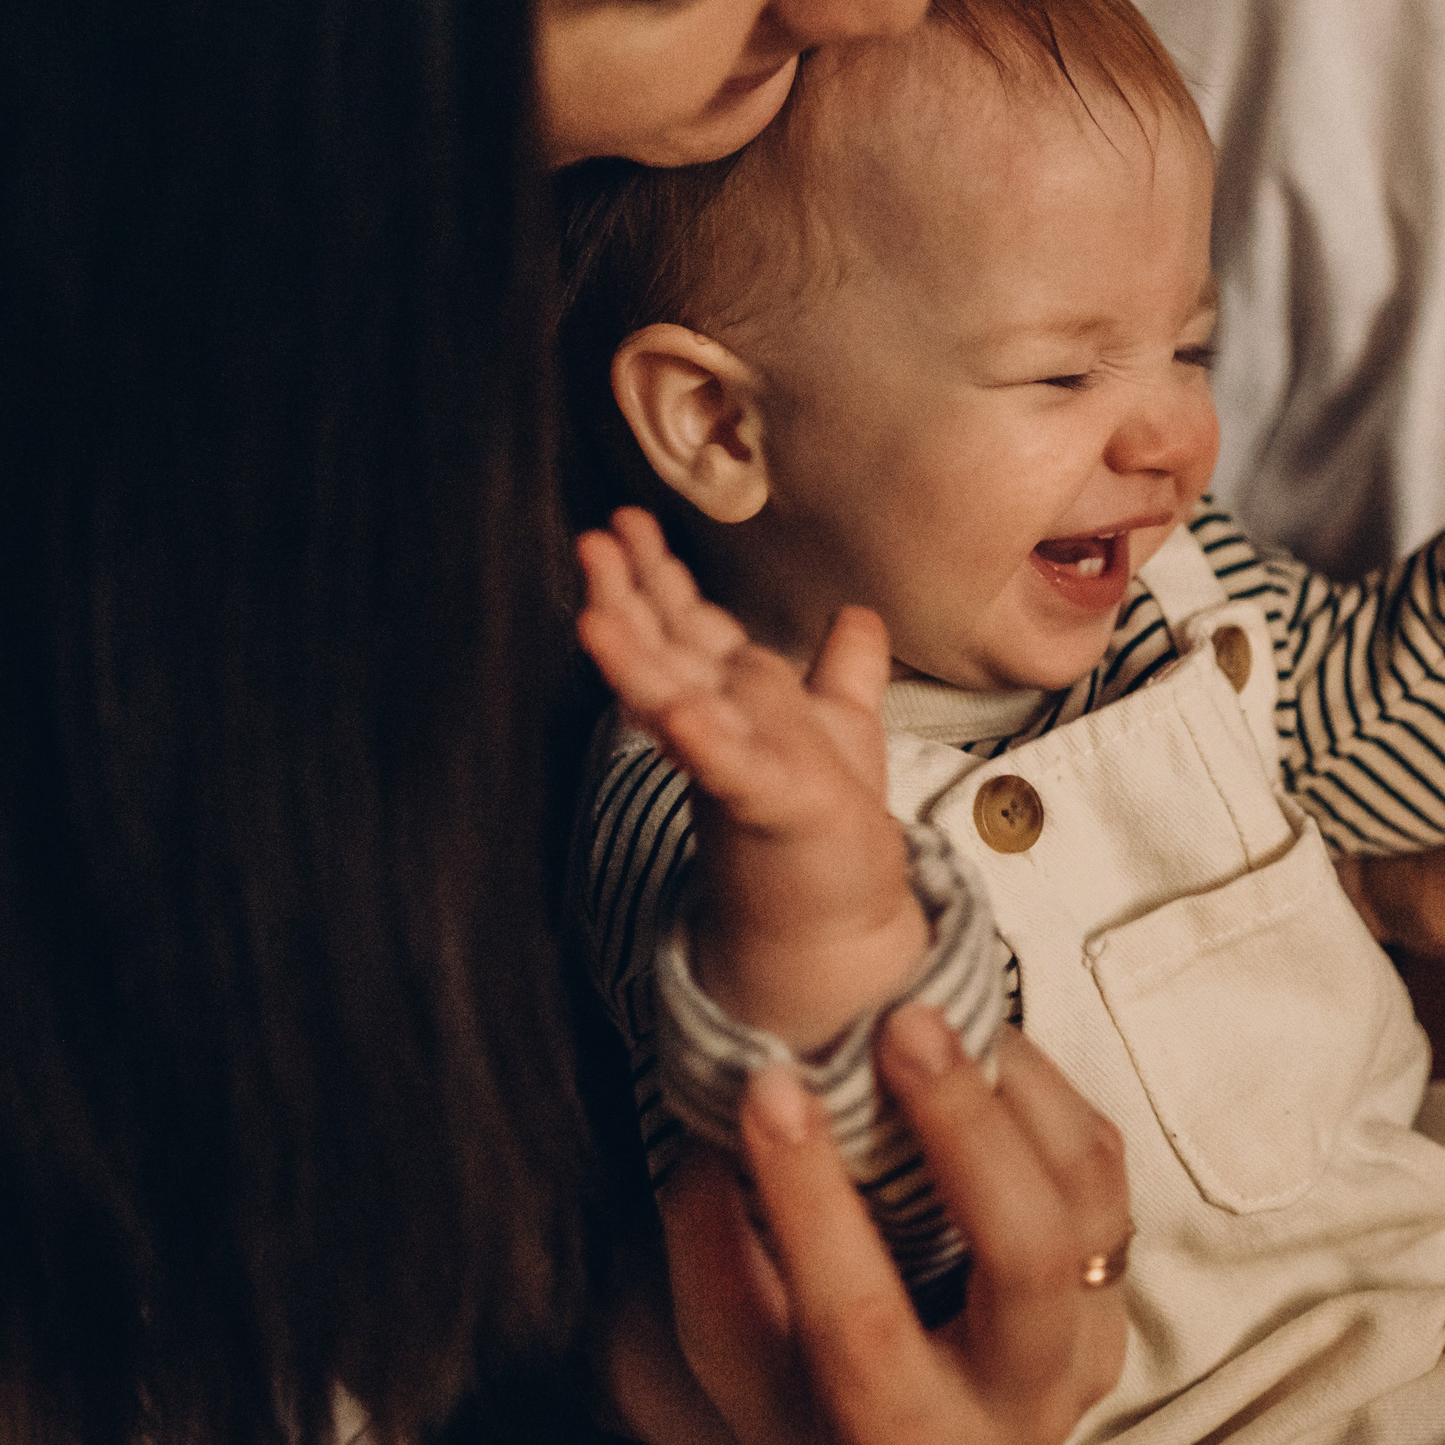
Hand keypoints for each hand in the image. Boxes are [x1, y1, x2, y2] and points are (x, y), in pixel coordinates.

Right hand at [575, 507, 920, 1048]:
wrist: (838, 923)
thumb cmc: (828, 828)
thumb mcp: (846, 730)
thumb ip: (844, 670)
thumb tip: (856, 613)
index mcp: (735, 699)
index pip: (687, 625)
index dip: (656, 574)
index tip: (623, 521)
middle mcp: (722, 727)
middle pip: (666, 650)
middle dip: (627, 597)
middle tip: (589, 543)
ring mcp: (737, 764)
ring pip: (677, 700)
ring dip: (635, 661)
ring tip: (593, 618)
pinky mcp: (766, 805)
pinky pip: (729, 764)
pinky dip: (704, 737)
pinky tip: (680, 712)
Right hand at [658, 1009, 1130, 1444]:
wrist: (923, 1442)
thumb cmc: (812, 1398)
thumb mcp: (738, 1361)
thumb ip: (713, 1259)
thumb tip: (712, 1135)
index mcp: (905, 1437)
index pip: (863, 1321)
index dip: (812, 1199)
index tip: (770, 1091)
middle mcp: (1017, 1402)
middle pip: (1024, 1255)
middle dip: (964, 1124)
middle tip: (900, 1026)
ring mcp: (1085, 1342)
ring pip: (1085, 1195)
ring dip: (1014, 1085)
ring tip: (936, 1014)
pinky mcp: (1113, 1281)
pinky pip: (1102, 1165)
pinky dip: (1043, 1087)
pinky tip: (976, 1042)